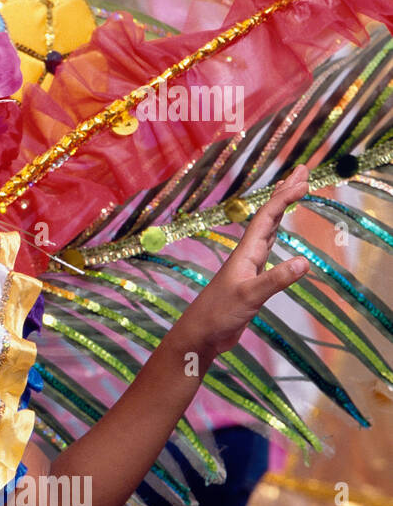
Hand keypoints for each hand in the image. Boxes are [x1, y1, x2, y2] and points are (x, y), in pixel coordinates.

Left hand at [174, 165, 310, 360]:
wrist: (201, 334)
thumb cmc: (219, 315)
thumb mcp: (250, 296)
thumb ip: (275, 280)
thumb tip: (304, 261)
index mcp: (246, 253)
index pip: (268, 217)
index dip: (284, 197)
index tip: (304, 180)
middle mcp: (247, 254)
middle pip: (269, 216)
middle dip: (285, 193)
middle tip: (303, 172)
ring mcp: (248, 266)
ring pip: (268, 229)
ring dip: (281, 210)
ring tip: (292, 193)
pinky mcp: (250, 279)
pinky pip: (266, 248)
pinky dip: (276, 234)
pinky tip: (278, 233)